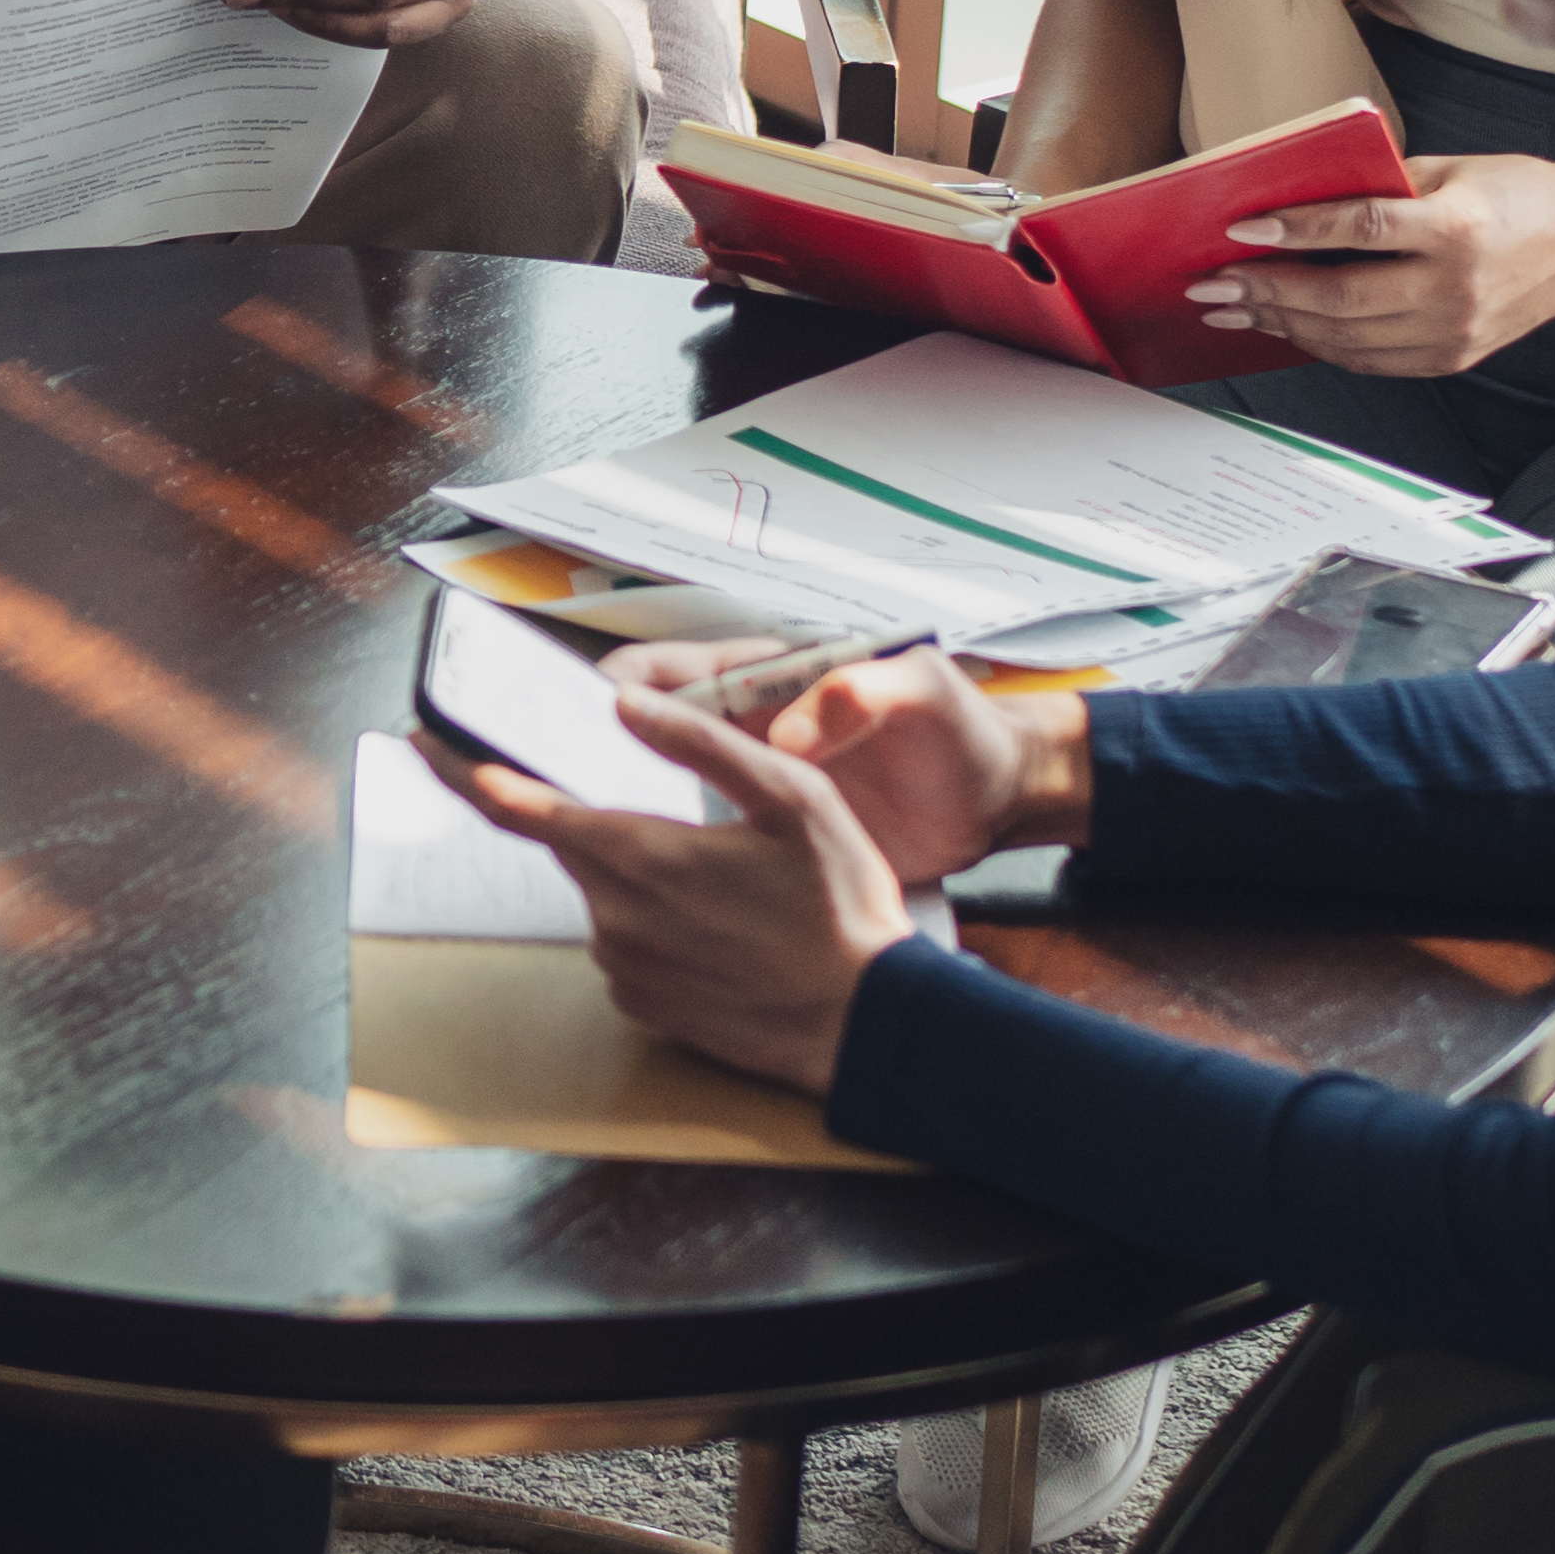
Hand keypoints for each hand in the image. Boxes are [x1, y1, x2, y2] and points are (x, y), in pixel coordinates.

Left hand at [449, 698, 921, 1096]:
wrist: (866, 1027)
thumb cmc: (841, 911)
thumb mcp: (795, 801)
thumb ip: (702, 745)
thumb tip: (626, 708)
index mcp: (641, 856)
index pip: (519, 806)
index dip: (463, 768)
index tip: (423, 738)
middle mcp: (614, 916)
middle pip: (575, 844)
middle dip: (608, 820)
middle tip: (688, 826)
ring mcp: (622, 966)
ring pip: (606, 892)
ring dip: (644, 874)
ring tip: (734, 888)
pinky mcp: (639, 1003)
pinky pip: (627, 940)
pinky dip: (659, 921)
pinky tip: (724, 927)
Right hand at [603, 636, 1083, 880]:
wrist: (1002, 802)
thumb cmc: (965, 734)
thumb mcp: (925, 696)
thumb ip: (865, 693)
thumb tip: (794, 729)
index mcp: (776, 680)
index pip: (676, 670)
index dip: (621, 686)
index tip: (582, 714)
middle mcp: (754, 726)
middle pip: (649, 731)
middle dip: (596, 751)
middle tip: (552, 782)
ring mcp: (757, 784)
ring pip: (663, 789)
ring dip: (620, 807)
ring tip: (575, 834)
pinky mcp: (771, 836)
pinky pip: (701, 840)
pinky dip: (666, 856)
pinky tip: (640, 883)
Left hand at [1183, 148, 1554, 380]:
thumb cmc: (1520, 191)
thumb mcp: (1453, 169)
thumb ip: (1384, 188)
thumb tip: (1302, 203)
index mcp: (1457, 228)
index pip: (1361, 229)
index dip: (1296, 231)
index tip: (1242, 231)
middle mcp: (1456, 287)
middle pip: (1342, 298)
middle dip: (1267, 293)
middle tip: (1213, 285)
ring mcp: (1456, 331)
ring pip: (1348, 339)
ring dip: (1282, 324)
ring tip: (1235, 309)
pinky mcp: (1455, 357)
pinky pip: (1371, 360)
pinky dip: (1322, 344)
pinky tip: (1288, 326)